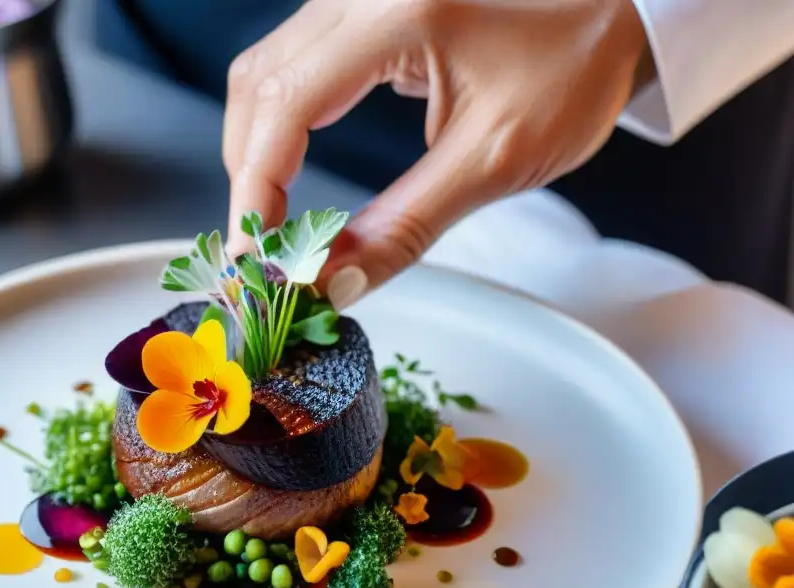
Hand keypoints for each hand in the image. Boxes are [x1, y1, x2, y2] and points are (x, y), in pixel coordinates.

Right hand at [222, 0, 654, 306]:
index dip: (257, 192)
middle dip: (250, 177)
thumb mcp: (494, 158)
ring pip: (265, 74)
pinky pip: (292, 65)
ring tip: (276, 222)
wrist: (614, 11)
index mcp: (395, 12)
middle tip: (265, 252)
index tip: (257, 259)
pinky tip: (291, 170)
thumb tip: (332, 283)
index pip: (284, 106)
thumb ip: (404, 224)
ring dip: (258, 153)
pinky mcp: (361, 9)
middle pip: (257, 87)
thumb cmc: (573, 67)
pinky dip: (280, 126)